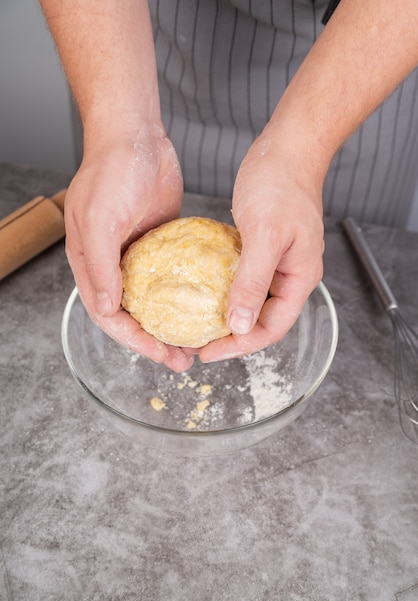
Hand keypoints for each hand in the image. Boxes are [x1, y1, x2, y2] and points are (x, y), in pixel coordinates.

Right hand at [64, 126, 194, 371]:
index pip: (108, 315)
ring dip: (171, 324)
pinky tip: (203, 307)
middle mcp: (111, 265)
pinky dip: (183, 296)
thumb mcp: (101, 219)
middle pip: (131, 315)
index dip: (133, 340)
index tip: (160, 353)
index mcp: (90, 264)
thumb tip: (107, 309)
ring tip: (195, 344)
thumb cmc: (113, 171)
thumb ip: (100, 266)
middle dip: (154, 341)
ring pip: (152, 301)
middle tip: (183, 360)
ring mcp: (136, 255)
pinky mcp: (159, 243)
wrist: (136, 134)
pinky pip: (171, 278)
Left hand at [199, 132, 324, 362]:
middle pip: (262, 321)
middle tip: (199, 344)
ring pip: (251, 302)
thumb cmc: (281, 186)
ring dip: (226, 316)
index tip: (209, 352)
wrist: (287, 149)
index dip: (241, 345)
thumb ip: (253, 282)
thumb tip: (239, 325)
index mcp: (300, 279)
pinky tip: (201, 293)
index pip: (272, 328)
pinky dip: (223, 291)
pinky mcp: (261, 250)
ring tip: (197, 326)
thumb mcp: (265, 236)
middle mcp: (290, 277)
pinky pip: (242, 280)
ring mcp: (277, 263)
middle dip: (232, 337)